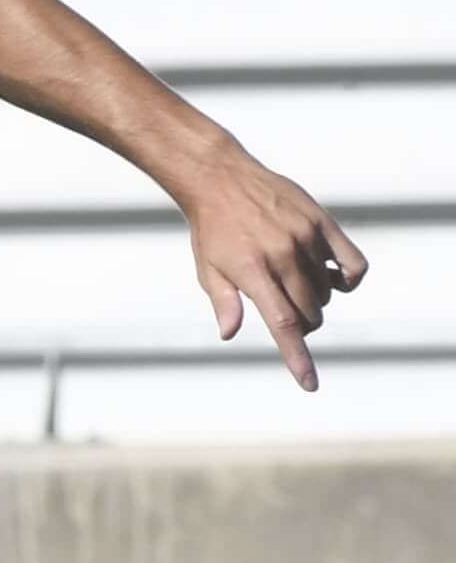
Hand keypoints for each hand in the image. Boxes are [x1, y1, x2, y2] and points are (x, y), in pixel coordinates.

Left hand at [177, 152, 368, 387]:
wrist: (221, 179)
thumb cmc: (211, 230)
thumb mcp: (207, 268)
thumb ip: (224, 302)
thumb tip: (229, 334)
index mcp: (251, 271)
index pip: (282, 324)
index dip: (297, 357)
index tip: (310, 383)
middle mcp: (282, 256)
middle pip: (310, 313)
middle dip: (302, 325)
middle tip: (287, 313)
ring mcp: (306, 238)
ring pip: (328, 292)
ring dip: (318, 301)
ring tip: (295, 286)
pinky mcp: (323, 223)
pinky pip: (354, 264)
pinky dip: (350, 280)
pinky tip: (335, 279)